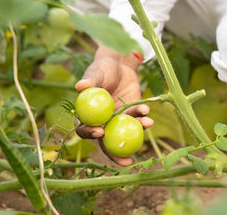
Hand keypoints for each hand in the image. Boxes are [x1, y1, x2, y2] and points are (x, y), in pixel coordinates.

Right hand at [75, 46, 152, 165]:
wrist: (120, 65)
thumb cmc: (103, 68)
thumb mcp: (96, 72)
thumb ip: (89, 81)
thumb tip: (80, 86)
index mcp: (88, 115)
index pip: (84, 129)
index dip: (90, 133)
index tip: (100, 131)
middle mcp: (103, 122)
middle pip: (106, 142)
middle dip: (116, 155)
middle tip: (127, 160)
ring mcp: (118, 120)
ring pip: (126, 132)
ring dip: (137, 131)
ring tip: (147, 123)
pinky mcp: (132, 114)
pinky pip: (138, 119)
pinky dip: (143, 117)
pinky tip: (147, 111)